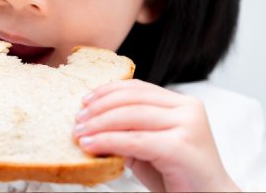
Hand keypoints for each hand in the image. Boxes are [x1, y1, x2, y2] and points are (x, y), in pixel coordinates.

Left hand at [73, 79, 239, 191]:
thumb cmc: (181, 176)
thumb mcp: (152, 145)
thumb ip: (132, 129)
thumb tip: (94, 121)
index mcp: (183, 104)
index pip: (138, 88)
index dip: (107, 92)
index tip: (85, 101)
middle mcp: (188, 109)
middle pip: (132, 100)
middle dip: (98, 109)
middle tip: (78, 121)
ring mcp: (187, 126)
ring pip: (130, 117)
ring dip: (98, 125)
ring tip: (80, 134)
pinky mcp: (180, 147)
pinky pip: (134, 140)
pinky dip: (107, 141)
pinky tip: (91, 146)